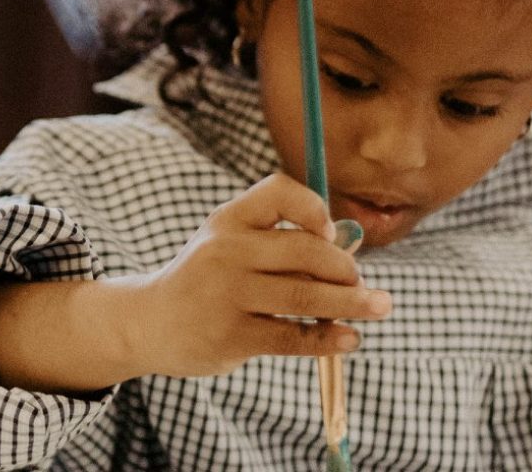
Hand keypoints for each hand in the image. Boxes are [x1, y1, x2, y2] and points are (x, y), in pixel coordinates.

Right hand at [109, 173, 389, 378]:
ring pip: (306, 296)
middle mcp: (225, 251)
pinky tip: (349, 338)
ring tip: (382, 306)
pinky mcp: (231, 336)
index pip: (279, 192)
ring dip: (352, 302)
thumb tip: (352, 247)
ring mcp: (227, 295)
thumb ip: (284, 243)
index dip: (314, 208)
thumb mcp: (232, 246)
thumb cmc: (207, 280)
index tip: (329, 233)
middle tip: (362, 284)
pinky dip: (328, 338)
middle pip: (306, 251)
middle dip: (346, 268)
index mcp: (228, 220)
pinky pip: (293, 337)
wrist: (149, 322)